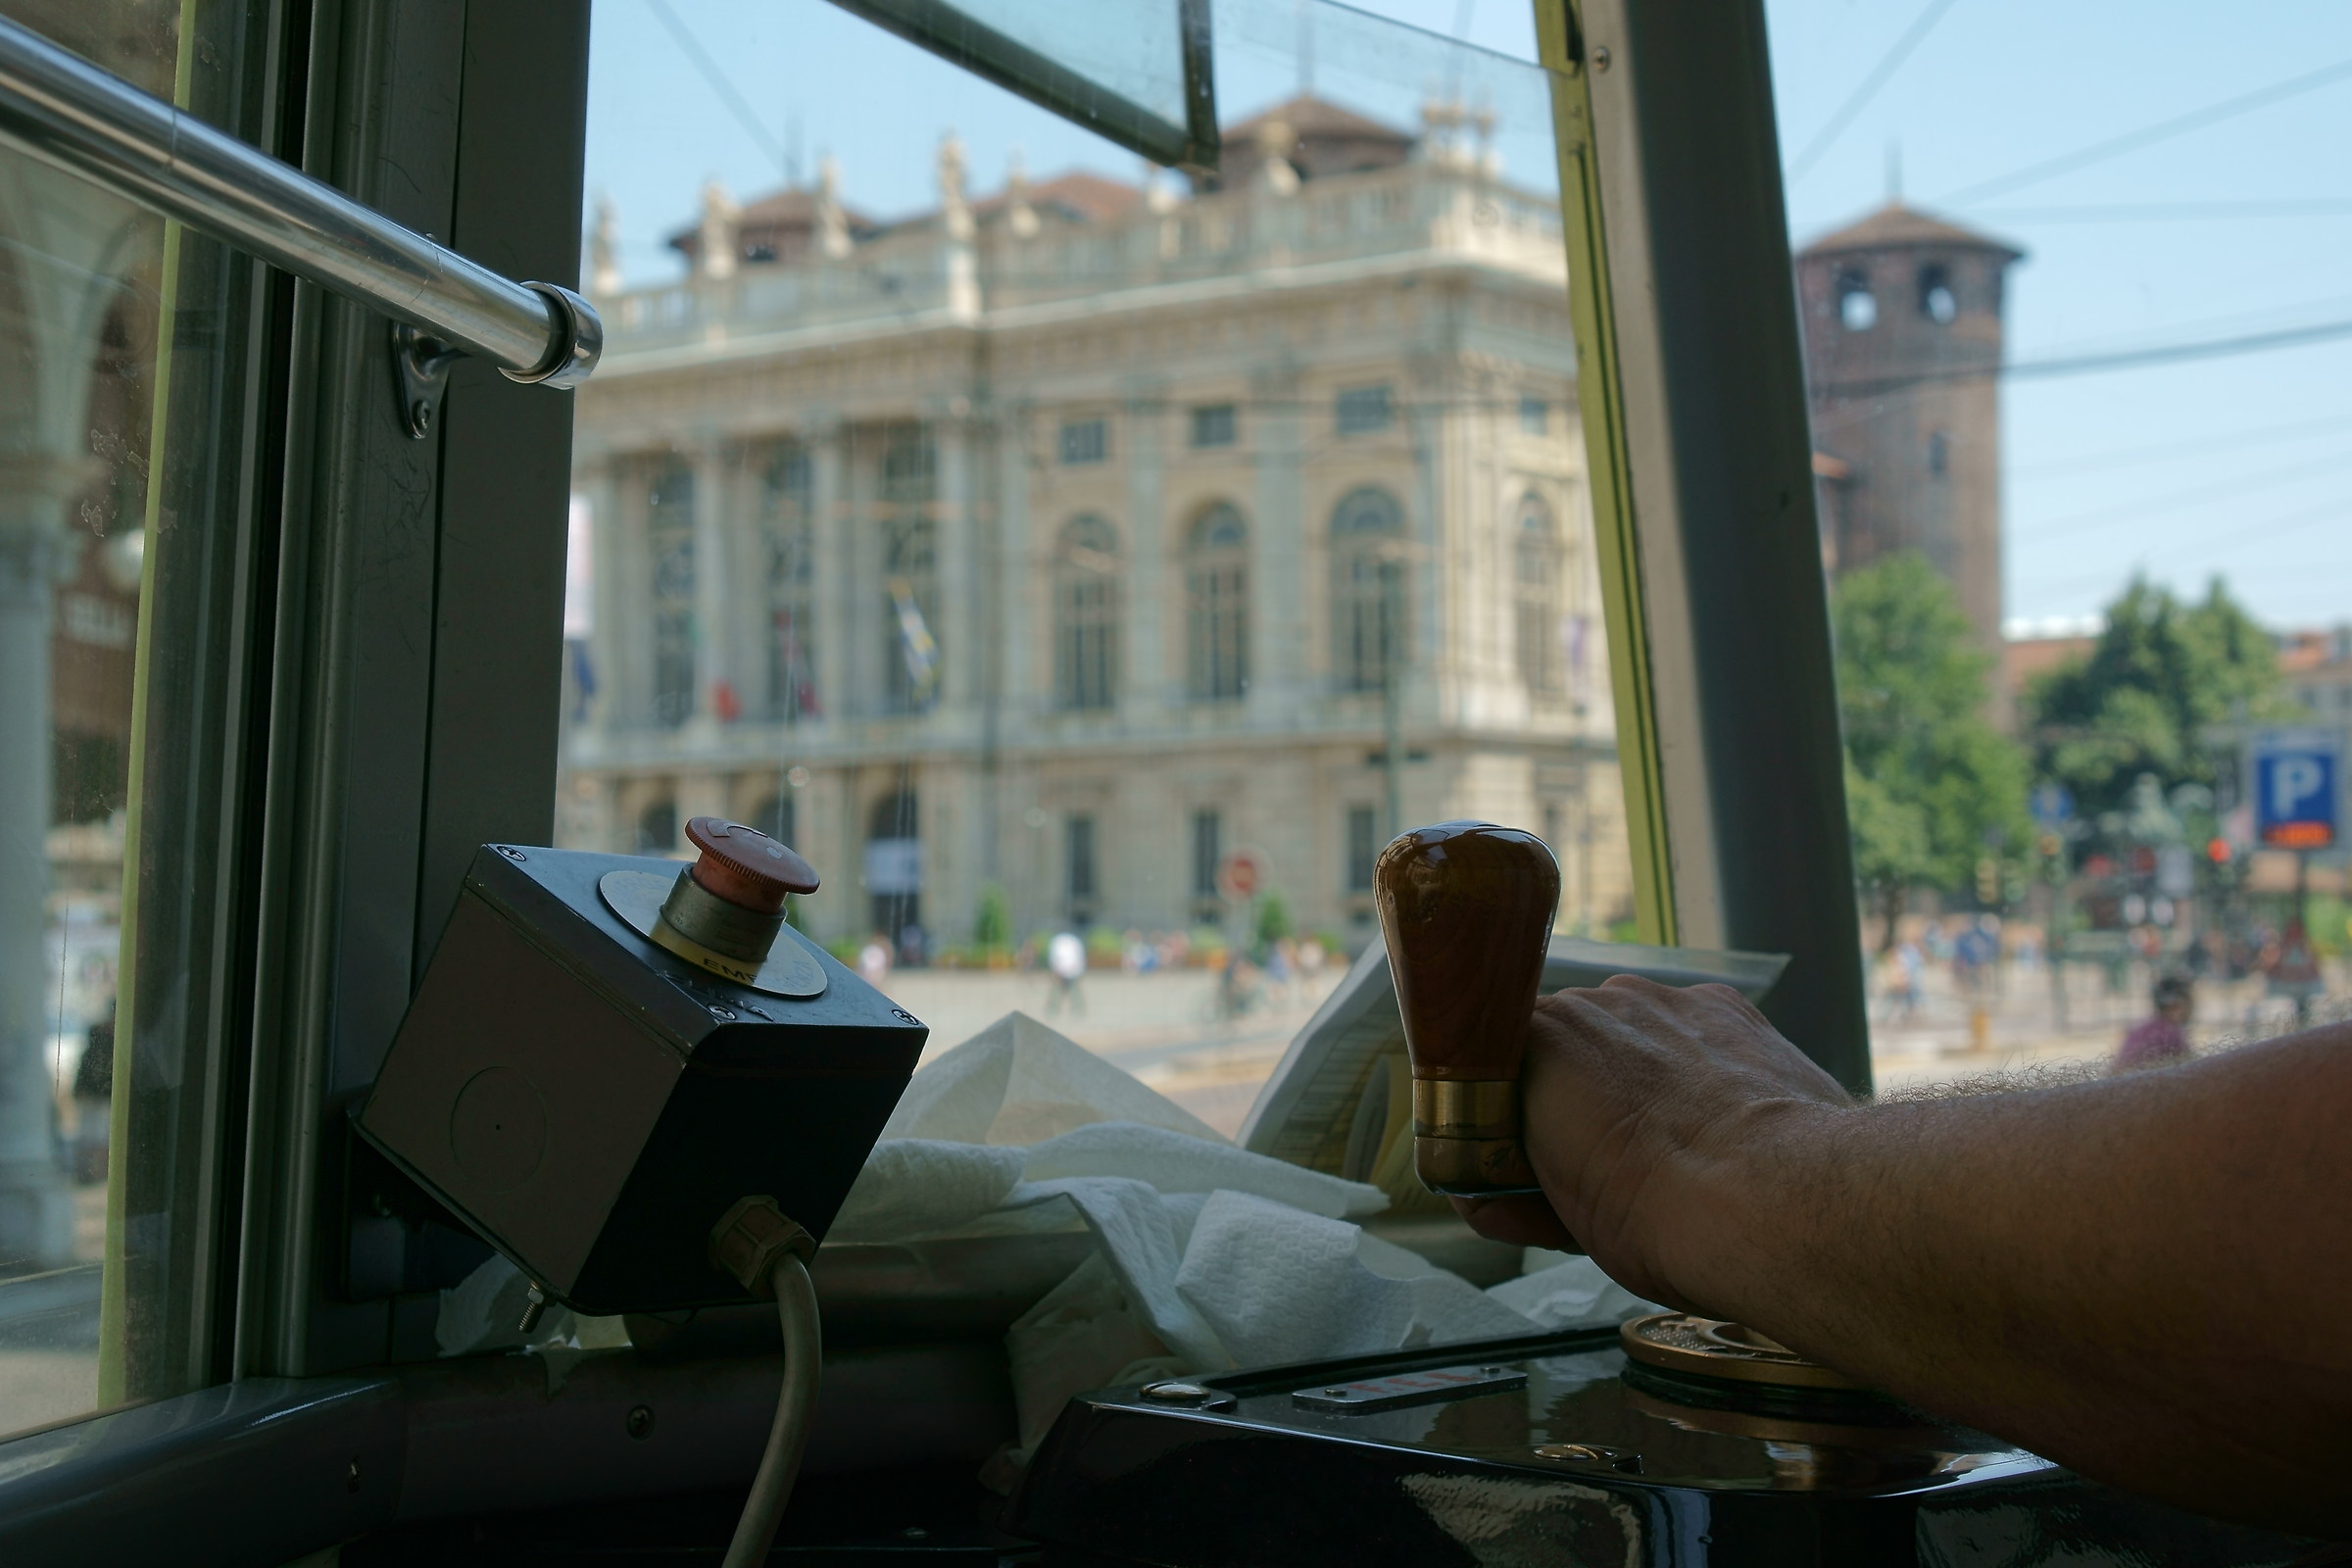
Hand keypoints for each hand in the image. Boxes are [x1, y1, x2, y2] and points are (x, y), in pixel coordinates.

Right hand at [1452, 976, 1849, 1310]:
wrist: (1771, 1201)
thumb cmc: (1655, 1215)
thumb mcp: (1561, 1221)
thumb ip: (1510, 1196)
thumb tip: (1480, 1201)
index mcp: (1531, 1043)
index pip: (1495, 1062)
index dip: (1506, 1109)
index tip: (1520, 1152)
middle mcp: (1591, 1003)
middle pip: (1563, 1041)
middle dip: (1570, 1089)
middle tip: (1592, 1155)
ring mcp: (1662, 999)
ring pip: (1628, 1028)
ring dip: (1632, 1070)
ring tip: (1663, 1137)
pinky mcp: (1724, 1005)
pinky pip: (1686, 1024)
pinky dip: (1689, 1059)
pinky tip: (1708, 1111)